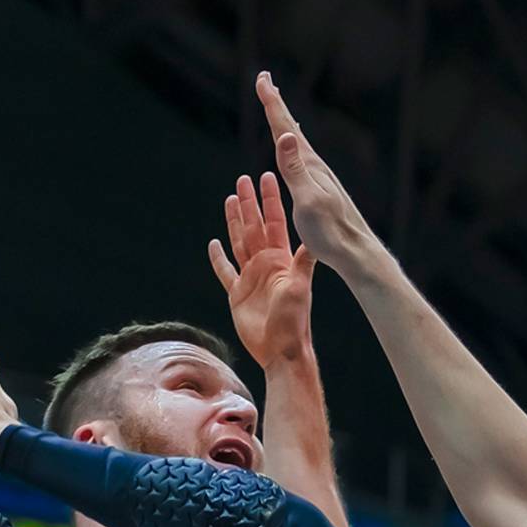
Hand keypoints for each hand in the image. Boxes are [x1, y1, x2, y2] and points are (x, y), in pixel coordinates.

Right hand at [211, 173, 316, 366]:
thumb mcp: (301, 288)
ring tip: (229, 200)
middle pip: (254, 227)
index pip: (274, 222)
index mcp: (281, 259)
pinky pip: (225, 272)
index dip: (270, 200)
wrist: (282, 350)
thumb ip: (303, 263)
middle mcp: (265, 264)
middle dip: (249, 203)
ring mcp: (251, 278)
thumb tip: (313, 239)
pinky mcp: (238, 294)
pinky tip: (213, 244)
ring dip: (234, 222)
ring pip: (239, 242)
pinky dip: (218, 258)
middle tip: (242, 180)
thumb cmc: (295, 321)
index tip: (266, 177)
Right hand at [255, 72, 381, 274]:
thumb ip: (295, 168)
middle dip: (276, 104)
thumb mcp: (307, 200)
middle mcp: (314, 166)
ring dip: (283, 122)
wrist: (355, 252)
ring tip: (277, 108)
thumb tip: (286, 135)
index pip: (285, 128)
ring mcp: (318, 177)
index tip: (262, 78)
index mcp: (309, 166)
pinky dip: (292, 145)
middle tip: (265, 81)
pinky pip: (300, 158)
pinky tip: (295, 149)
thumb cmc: (330, 232)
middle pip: (290, 128)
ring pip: (296, 141)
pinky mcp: (319, 189)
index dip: (272, 103)